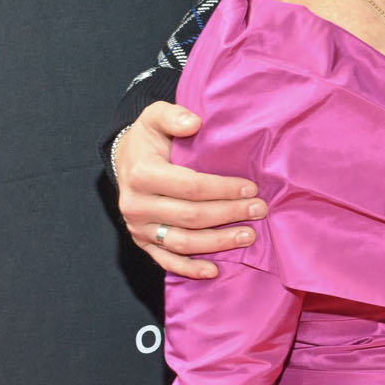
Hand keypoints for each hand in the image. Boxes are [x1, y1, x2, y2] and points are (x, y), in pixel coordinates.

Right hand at [115, 101, 265, 278]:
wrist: (124, 159)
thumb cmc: (148, 137)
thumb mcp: (155, 115)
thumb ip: (173, 115)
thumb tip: (194, 123)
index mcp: (142, 174)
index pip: (191, 186)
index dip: (224, 189)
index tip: (251, 188)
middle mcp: (136, 205)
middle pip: (191, 216)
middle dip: (229, 214)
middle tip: (259, 210)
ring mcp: (138, 227)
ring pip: (182, 242)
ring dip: (218, 243)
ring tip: (248, 236)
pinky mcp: (141, 241)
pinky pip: (166, 260)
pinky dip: (190, 268)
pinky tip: (214, 270)